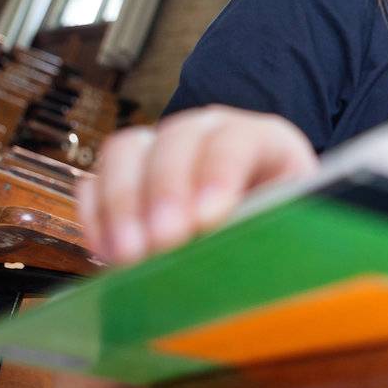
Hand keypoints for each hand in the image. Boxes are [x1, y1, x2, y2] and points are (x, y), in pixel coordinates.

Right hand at [76, 104, 317, 266]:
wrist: (263, 232)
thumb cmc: (284, 229)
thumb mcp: (293, 226)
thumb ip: (271, 231)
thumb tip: (243, 253)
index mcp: (262, 138)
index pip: (237, 140)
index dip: (220, 175)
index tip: (207, 219)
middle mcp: (207, 131)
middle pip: (176, 140)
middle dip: (166, 192)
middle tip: (164, 242)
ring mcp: (161, 148)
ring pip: (126, 151)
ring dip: (123, 204)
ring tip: (130, 256)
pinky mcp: (125, 176)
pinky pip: (94, 183)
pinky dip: (95, 217)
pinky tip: (106, 254)